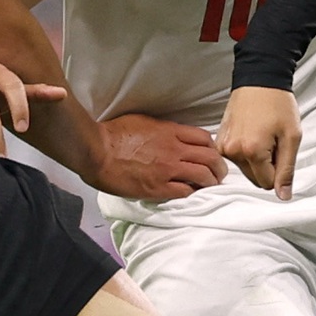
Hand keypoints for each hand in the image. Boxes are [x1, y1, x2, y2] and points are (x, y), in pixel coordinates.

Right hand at [91, 113, 228, 200]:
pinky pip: (186, 191)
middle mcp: (174, 149)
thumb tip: (170, 134)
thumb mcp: (142, 121)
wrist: (96, 151)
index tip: (211, 154)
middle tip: (219, 174)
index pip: (204, 138)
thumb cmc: (113, 134)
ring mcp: (167, 169)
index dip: (212, 147)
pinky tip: (191, 194)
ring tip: (211, 186)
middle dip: (219, 167)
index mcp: (170, 131)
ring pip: (203, 175)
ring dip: (211, 182)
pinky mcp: (158, 187)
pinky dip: (192, 193)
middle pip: (210, 157)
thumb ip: (161, 128)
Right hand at [218, 86, 302, 199]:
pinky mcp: (219, 140)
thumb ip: (287, 170)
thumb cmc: (278, 104)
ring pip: (244, 169)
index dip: (278, 170)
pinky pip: (234, 158)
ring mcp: (223, 146)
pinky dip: (244, 152)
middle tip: (272, 141)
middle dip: (267, 165)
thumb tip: (283, 196)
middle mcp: (233, 151)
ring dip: (255, 158)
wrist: (260, 79)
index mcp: (252, 151)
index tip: (280, 150)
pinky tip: (250, 133)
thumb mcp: (292, 137)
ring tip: (261, 134)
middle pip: (254, 178)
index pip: (267, 183)